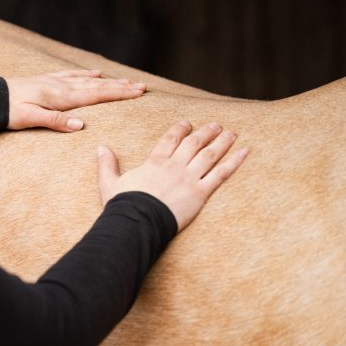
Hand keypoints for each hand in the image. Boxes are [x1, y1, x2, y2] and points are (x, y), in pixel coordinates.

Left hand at [6, 70, 145, 131]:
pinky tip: (96, 73)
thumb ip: (56, 121)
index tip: (138, 92)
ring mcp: (55, 82)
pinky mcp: (48, 81)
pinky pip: (73, 76)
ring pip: (89, 81)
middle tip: (142, 86)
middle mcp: (62, 87)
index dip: (120, 93)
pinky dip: (87, 75)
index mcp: (61, 97)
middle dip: (122, 86)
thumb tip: (82, 125)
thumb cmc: (10, 111)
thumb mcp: (31, 119)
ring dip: (109, 81)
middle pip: (98, 86)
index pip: (97, 95)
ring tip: (127, 80)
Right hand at [96, 121, 248, 230]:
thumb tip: (100, 147)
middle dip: (205, 132)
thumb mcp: (109, 184)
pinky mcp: (200, 193)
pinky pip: (221, 174)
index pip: (169, 140)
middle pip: (193, 143)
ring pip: (209, 154)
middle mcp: (174, 166)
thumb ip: (106, 165)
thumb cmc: (123, 206)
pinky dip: (234, 162)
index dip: (179, 130)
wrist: (137, 222)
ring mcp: (188, 178)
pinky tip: (245, 151)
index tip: (186, 123)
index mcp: (155, 162)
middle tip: (215, 125)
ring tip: (231, 133)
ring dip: (222, 141)